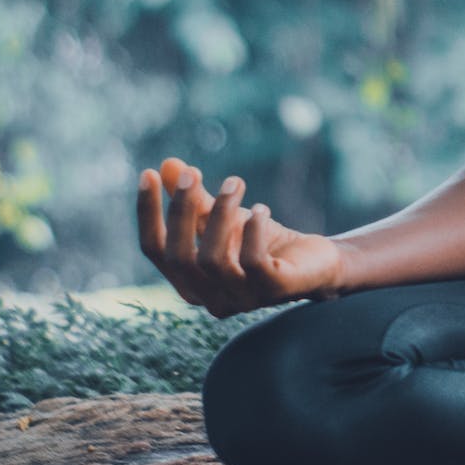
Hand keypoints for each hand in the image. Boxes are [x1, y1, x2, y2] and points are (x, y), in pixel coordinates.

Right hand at [137, 157, 345, 317]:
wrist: (316, 265)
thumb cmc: (263, 244)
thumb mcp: (224, 219)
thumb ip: (196, 200)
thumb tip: (168, 165)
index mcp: (189, 283)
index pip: (155, 251)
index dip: (148, 213)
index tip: (148, 173)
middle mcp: (210, 299)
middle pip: (179, 257)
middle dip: (181, 211)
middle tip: (194, 173)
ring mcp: (242, 300)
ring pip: (212, 259)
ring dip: (220, 213)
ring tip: (234, 183)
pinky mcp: (273, 291)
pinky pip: (253, 262)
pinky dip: (253, 231)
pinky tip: (260, 209)